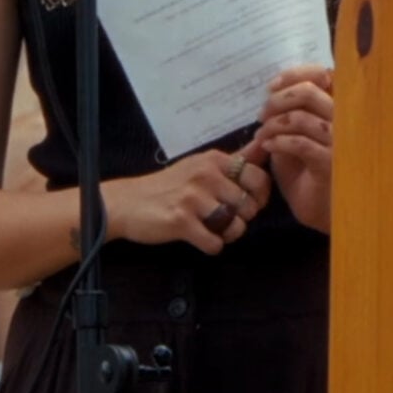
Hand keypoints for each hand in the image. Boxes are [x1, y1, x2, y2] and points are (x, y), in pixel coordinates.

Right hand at [104, 146, 271, 254]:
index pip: (259, 177)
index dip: (260, 195)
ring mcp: (193, 198)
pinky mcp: (181, 221)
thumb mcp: (202, 164)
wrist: (127, 202)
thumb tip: (265, 146)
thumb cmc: (169, 185)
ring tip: (214, 229)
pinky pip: (214, 243)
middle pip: (250, 205)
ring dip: (228, 234)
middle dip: (243, 218)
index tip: (250, 202)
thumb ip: (235, 160)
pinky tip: (200, 238)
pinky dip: (212, 246)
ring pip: (235, 226)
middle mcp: (207, 175)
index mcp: (215, 160)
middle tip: (227, 218)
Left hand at [253, 66, 334, 232]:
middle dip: (277, 100)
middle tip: (262, 115)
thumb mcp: (295, 137)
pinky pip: (301, 143)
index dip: (294, 75)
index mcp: (338, 110)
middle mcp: (344, 121)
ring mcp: (340, 142)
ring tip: (262, 136)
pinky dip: (279, 142)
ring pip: (302, 117)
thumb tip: (273, 92)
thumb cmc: (308, 173)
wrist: (321, 210)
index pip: (322, 75)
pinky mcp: (330, 163)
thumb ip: (290, 114)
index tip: (271, 87)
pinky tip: (269, 147)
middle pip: (309, 92)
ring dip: (273, 124)